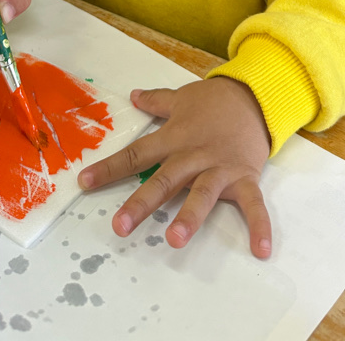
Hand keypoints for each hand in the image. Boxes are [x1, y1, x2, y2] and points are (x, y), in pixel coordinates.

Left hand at [78, 77, 271, 257]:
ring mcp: (219, 168)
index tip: (84, 183)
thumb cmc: (215, 100)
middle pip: (164, 179)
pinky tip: (260, 249)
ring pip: (202, 193)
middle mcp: (193, 155)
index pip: (137, 154)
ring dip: (190, 216)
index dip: (110, 168)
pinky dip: (259, 225)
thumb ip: (156, 101)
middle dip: (142, 202)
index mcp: (175, 137)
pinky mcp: (245, 177)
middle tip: (120, 225)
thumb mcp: (182, 97)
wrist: (256, 96)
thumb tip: (132, 96)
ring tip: (175, 239)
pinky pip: (253, 203)